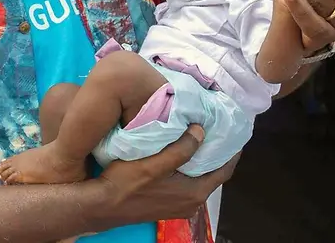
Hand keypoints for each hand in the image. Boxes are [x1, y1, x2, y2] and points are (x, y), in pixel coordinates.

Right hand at [93, 125, 238, 224]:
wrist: (102, 205)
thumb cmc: (126, 184)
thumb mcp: (154, 163)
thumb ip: (181, 149)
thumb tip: (201, 131)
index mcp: (194, 193)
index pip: (224, 170)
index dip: (231, 151)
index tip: (233, 131)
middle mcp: (192, 202)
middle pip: (213, 174)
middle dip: (216, 152)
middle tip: (216, 128)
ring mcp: (179, 205)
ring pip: (199, 178)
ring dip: (201, 159)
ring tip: (199, 135)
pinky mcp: (168, 204)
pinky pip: (187, 182)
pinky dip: (189, 167)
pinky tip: (180, 152)